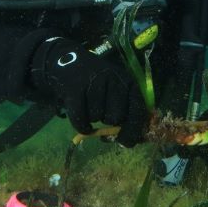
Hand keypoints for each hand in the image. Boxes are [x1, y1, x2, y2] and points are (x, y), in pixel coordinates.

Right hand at [30, 37, 146, 146]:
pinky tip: (81, 117)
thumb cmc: (99, 83)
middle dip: (109, 120)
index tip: (125, 142)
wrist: (69, 64)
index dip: (132, 131)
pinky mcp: (74, 89)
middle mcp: (113, 80)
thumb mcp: (117, 89)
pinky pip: (80, 119)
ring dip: (92, 118)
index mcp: (128, 82)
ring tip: (89, 104)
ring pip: (96, 118)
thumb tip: (129, 141)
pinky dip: (81, 125)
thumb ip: (127, 111)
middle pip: (115, 117)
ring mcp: (93, 83)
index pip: (137, 110)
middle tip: (103, 111)